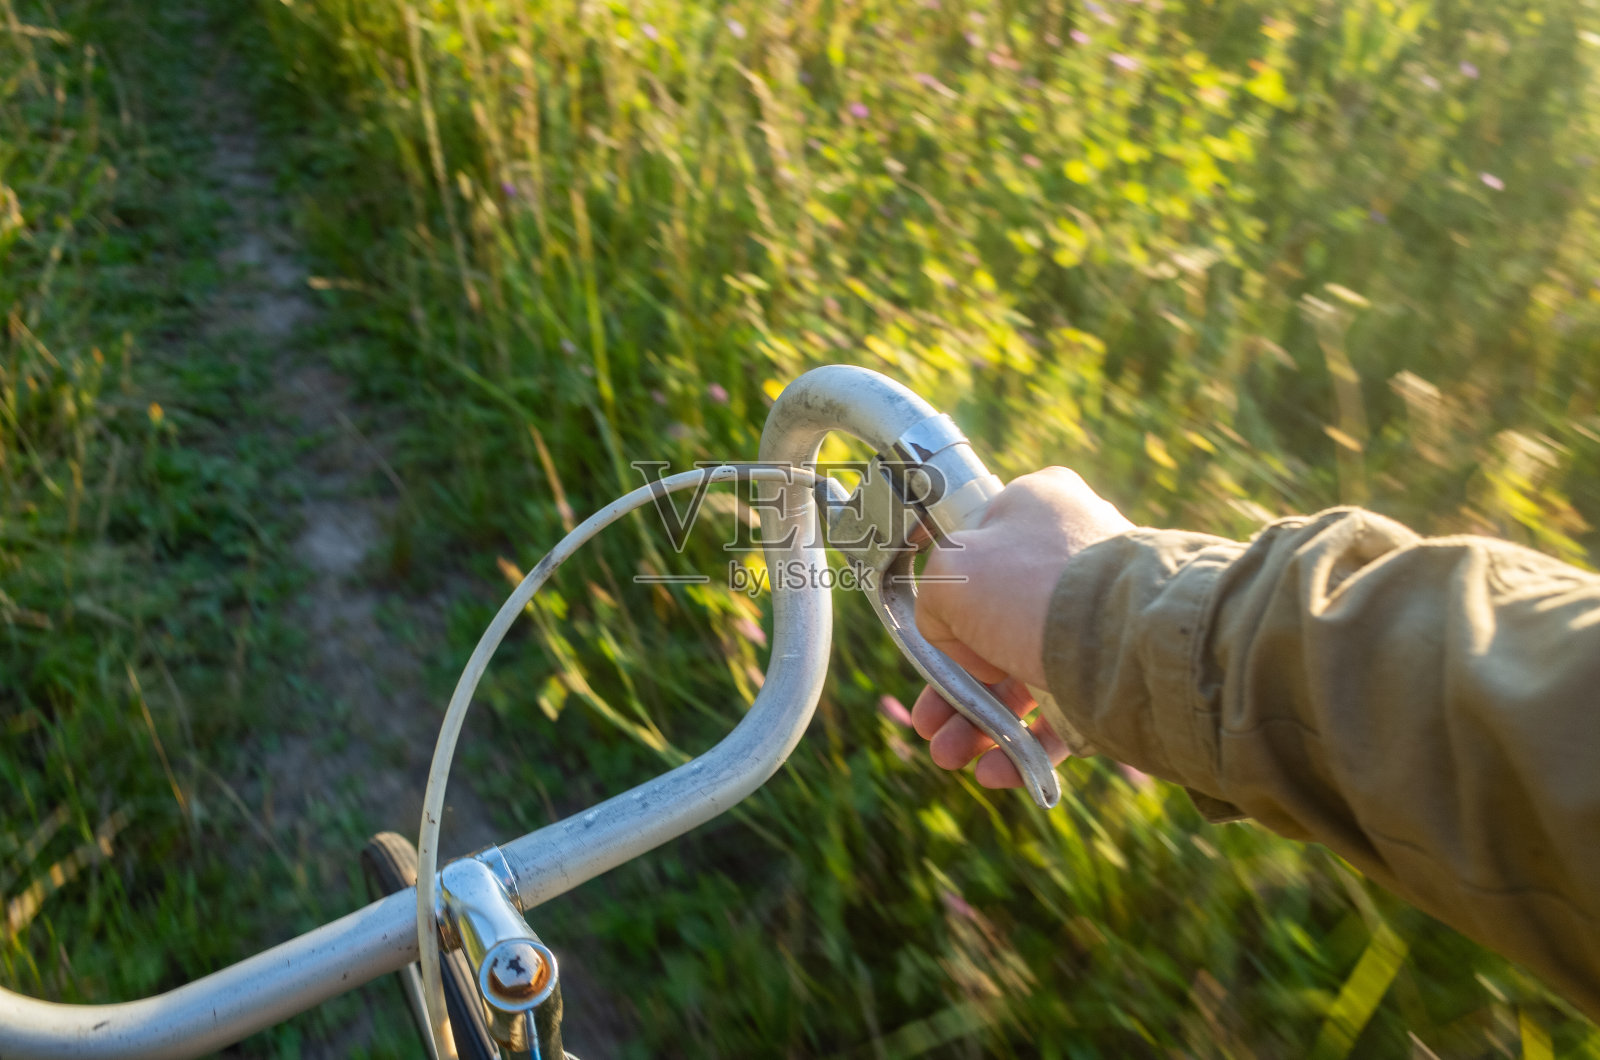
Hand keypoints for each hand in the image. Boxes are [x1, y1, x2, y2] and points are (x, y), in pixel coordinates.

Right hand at [910, 467, 1132, 787]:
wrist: (1126, 638)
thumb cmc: (1032, 587)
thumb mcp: (950, 574)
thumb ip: (932, 598)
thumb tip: (949, 634)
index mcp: (1035, 507)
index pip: (976, 553)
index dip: (946, 608)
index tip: (931, 650)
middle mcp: (1072, 553)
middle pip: (995, 628)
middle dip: (956, 687)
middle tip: (930, 725)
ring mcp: (1099, 612)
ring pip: (1026, 674)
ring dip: (982, 722)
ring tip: (952, 758)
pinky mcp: (1120, 667)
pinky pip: (1066, 707)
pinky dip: (1028, 743)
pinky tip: (998, 772)